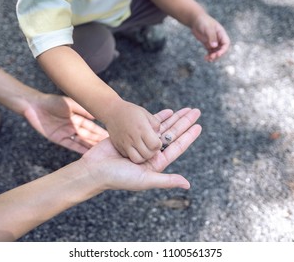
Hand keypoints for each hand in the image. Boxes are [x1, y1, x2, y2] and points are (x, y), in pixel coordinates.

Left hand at [23, 94, 107, 152]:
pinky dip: (79, 149)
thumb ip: (83, 110)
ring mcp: (66, 133)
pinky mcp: (58, 139)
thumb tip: (97, 116)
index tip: (111, 136)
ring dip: (91, 146)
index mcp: (78, 117)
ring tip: (102, 153)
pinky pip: (71, 145)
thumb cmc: (52, 101)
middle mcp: (74, 126)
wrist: (34, 105)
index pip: (92, 126)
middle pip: (88, 135)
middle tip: (110, 147)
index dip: (100, 131)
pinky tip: (88, 154)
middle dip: (98, 141)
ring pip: (81, 141)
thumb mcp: (70, 104)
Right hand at [81, 108, 201, 190]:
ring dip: (173, 118)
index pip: (177, 146)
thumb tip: (188, 184)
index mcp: (157, 163)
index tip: (198, 125)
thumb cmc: (118, 178)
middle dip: (184, 123)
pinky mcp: (132, 136)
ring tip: (185, 108)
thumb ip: (167, 181)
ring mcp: (142, 144)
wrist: (94, 170)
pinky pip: (148, 124)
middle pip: (172, 135)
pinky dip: (158, 118)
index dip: (188, 136)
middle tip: (196, 111)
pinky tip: (167, 111)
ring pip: (162, 128)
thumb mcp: (145, 180)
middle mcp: (151, 153)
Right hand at [103, 100, 162, 163]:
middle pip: (148, 154)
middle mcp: (133, 138)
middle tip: (150, 145)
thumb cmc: (131, 111)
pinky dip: (134, 154)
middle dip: (152, 151)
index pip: (155, 144)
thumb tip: (159, 136)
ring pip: (138, 159)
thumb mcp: (146, 114)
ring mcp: (125, 144)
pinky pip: (129, 156)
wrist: (111, 111)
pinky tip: (135, 148)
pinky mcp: (119, 147)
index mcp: (142, 129)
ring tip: (144, 149)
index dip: (158, 144)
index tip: (156, 140)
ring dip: (143, 156)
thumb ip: (156, 125)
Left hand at [191, 14, 229, 61]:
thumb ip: (211, 37)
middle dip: (217, 54)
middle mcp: (218, 38)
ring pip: (216, 51)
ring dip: (213, 56)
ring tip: (207, 59)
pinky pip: (210, 51)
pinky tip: (206, 58)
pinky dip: (209, 55)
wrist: (195, 20)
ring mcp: (213, 41)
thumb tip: (214, 46)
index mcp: (221, 33)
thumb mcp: (207, 28)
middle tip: (211, 57)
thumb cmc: (203, 21)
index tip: (218, 54)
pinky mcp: (208, 44)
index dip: (223, 50)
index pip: (226, 43)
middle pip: (221, 49)